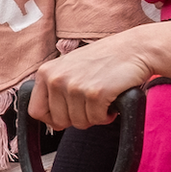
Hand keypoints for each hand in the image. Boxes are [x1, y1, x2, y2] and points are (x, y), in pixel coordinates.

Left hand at [31, 31, 157, 132]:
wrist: (135, 48)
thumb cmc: (104, 58)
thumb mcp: (68, 66)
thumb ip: (55, 86)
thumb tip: (48, 117)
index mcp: (46, 72)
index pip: (35, 111)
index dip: (52, 119)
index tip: (66, 115)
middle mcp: (56, 79)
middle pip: (58, 121)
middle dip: (76, 119)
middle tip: (90, 106)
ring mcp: (75, 86)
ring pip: (79, 123)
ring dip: (94, 116)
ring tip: (102, 100)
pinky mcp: (95, 94)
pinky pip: (97, 120)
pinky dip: (107, 116)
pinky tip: (111, 101)